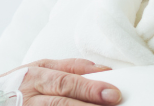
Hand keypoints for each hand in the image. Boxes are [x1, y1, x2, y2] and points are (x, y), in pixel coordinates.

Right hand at [1, 59, 120, 104]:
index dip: (91, 89)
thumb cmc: (22, 82)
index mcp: (35, 77)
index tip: (114, 94)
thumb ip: (72, 67)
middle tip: (112, 105)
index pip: (67, 82)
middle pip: (61, 103)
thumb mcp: (41, 68)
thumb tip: (104, 70)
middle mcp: (29, 97)